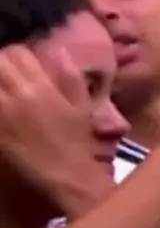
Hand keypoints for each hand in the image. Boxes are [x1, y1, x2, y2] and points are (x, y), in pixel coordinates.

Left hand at [0, 46, 100, 199]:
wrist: (67, 176)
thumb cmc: (78, 142)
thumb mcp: (82, 107)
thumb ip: (71, 77)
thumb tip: (60, 51)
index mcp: (41, 88)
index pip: (17, 53)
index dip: (17, 54)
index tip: (20, 62)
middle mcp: (17, 97)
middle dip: (1, 64)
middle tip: (7, 74)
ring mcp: (2, 115)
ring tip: (5, 91)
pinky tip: (3, 107)